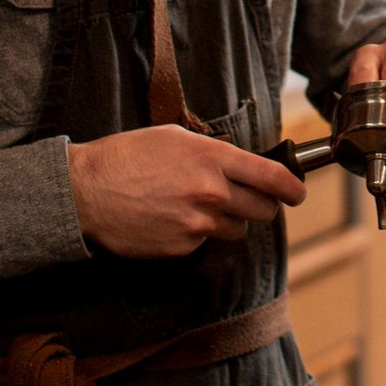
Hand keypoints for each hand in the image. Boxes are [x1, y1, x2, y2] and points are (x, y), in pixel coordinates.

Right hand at [67, 125, 306, 257]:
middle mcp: (212, 192)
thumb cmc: (128, 156)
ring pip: (236, 230)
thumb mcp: (176, 137)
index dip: (292, 187)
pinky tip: (172, 218)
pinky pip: (205, 243)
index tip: (297, 192)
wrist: (88, 190)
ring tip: (197, 205)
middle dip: (261, 205)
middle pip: (262, 209)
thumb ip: (214, 153)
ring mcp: (198, 224)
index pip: (272, 177)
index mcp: (213, 158)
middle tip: (249, 199)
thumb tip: (241, 166)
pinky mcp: (182, 248)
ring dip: (227, 221)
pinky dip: (197, 234)